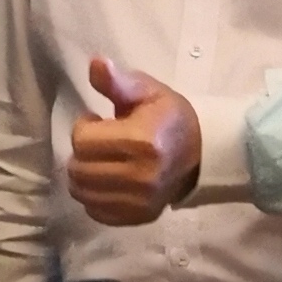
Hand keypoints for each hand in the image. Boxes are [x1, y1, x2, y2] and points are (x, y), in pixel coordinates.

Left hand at [69, 59, 202, 225]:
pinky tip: (107, 181)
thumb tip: (95, 64)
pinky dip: (94, 197)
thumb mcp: (148, 91)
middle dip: (81, 152)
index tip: (98, 120)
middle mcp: (140, 177)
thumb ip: (118, 81)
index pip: (82, 140)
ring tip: (102, 161)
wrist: (203, 153)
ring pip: (82, 193)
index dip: (84, 126)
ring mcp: (140, 201)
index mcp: (142, 142)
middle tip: (99, 142)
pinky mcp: (139, 217)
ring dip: (84, 175)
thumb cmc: (169, 117)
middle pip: (78, 169)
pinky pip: (96, 212)